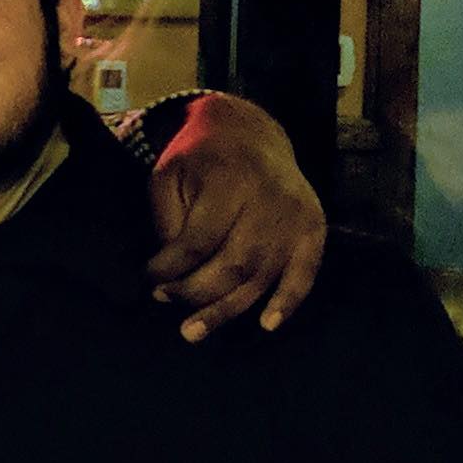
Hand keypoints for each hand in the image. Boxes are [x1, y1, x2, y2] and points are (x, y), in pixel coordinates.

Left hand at [145, 93, 324, 339]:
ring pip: (262, 276)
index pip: (198, 240)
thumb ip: (169, 222)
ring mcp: (296, 216)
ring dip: (226, 309)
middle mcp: (269, 200)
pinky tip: (267, 325)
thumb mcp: (169, 176)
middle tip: (164, 300)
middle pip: (233, 264)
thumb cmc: (199, 159)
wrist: (249, 132)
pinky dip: (288, 302)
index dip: (171, 267)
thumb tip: (170, 274)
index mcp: (228, 181)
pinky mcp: (313, 228)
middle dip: (194, 292)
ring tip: (193, 330)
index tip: (149, 278)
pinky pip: (304, 273)